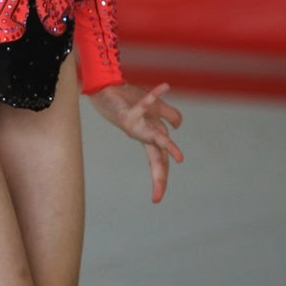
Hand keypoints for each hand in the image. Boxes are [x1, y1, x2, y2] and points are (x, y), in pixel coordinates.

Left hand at [89, 82, 183, 203]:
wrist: (105, 85)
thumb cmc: (127, 99)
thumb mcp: (155, 108)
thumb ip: (170, 116)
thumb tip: (178, 127)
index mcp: (149, 136)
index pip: (159, 161)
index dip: (160, 179)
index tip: (157, 199)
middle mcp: (142, 133)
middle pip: (155, 158)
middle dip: (158, 177)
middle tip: (157, 197)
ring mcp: (135, 125)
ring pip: (153, 137)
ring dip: (168, 145)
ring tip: (180, 157)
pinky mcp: (128, 112)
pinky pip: (144, 103)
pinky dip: (154, 95)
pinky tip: (165, 86)